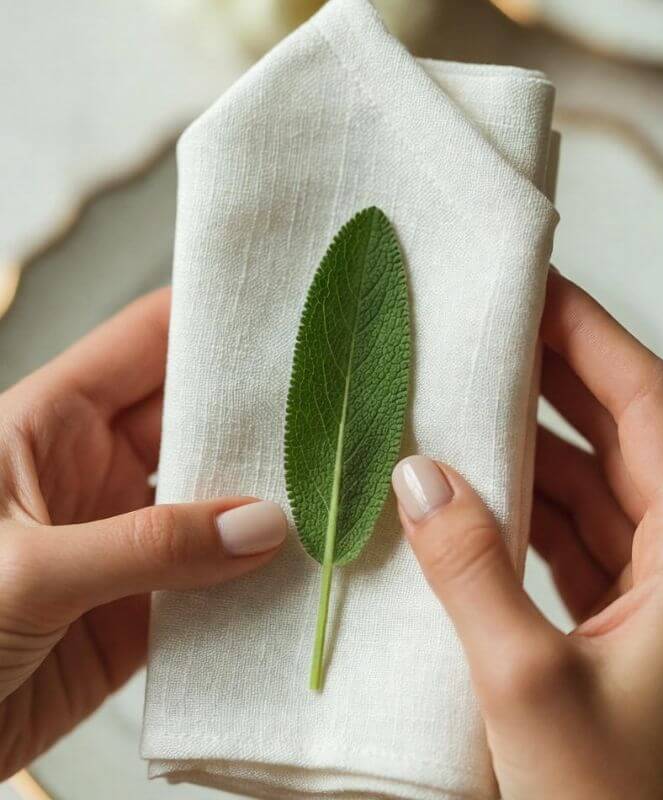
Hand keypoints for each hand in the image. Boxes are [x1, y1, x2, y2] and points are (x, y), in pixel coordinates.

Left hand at [0, 289, 286, 777]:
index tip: (282, 312)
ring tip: (334, 486)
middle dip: (261, 413)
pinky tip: (298, 571)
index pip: (144, 342)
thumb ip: (145, 545)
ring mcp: (124, 540)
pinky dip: (255, 580)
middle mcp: (95, 471)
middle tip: (335, 405)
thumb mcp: (23, 569)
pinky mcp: (142, 610)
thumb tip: (260, 526)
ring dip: (266, 503)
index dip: (210, 320)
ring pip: (214, 503)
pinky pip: (214, 582)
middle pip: (195, 420)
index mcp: (52, 423)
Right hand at [392, 270, 662, 798]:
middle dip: (559, 374)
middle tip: (493, 328)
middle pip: (623, 433)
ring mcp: (653, 589)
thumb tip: (417, 476)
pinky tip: (473, 489)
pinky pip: (570, 534)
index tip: (537, 288)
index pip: (649, 405)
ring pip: (593, 484)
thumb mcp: (529, 685)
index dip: (593, 336)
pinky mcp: (616, 620)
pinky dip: (523, 505)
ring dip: (533, 442)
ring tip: (468, 401)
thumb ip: (469, 570)